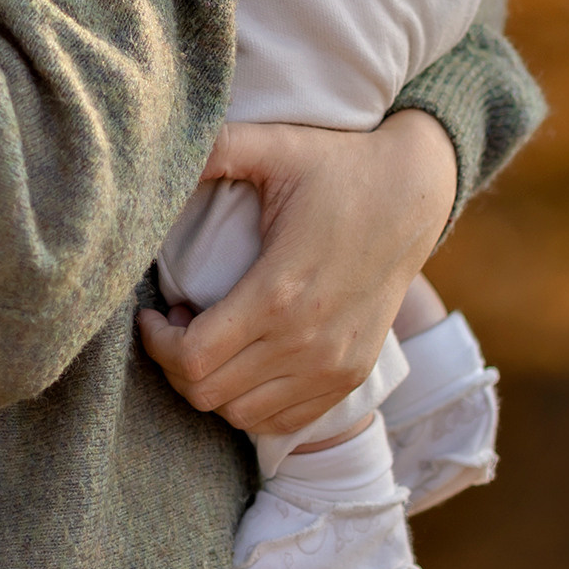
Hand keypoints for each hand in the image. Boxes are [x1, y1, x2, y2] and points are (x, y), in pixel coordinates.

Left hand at [139, 111, 456, 438]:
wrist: (414, 193)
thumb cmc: (337, 166)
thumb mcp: (275, 145)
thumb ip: (215, 147)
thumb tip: (161, 155)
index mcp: (279, 292)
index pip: (192, 357)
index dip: (156, 343)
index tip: (153, 312)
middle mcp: (308, 342)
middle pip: (209, 393)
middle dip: (173, 364)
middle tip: (174, 324)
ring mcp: (334, 366)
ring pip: (241, 416)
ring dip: (210, 385)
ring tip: (208, 340)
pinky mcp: (351, 376)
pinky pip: (283, 422)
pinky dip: (250, 404)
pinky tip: (243, 362)